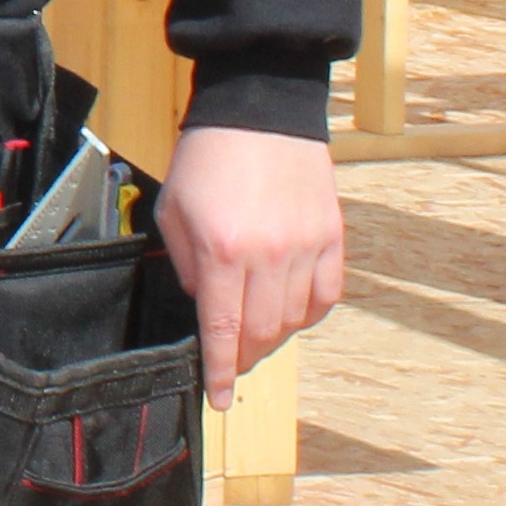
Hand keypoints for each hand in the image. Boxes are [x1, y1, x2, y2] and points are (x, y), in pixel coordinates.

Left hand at [153, 124, 345, 407]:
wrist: (259, 109)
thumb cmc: (208, 155)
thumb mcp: (173, 209)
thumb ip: (186, 264)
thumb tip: (204, 305)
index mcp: (222, 250)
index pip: (222, 329)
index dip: (219, 370)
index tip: (217, 397)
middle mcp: (268, 255)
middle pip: (261, 333)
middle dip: (244, 357)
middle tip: (232, 361)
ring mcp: (305, 246)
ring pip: (295, 320)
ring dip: (274, 338)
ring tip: (257, 335)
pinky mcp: (331, 235)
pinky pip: (326, 296)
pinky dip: (309, 314)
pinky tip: (292, 313)